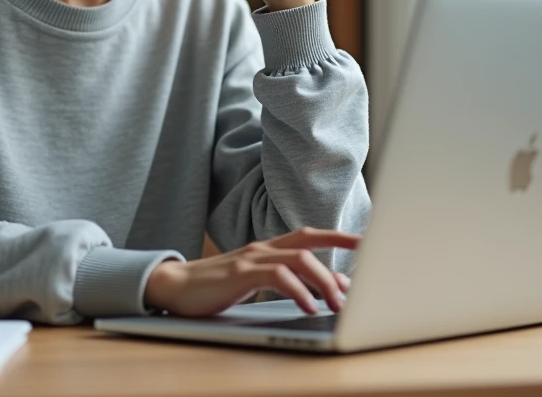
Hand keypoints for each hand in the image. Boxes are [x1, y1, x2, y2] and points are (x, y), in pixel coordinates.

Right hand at [144, 227, 357, 317]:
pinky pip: (277, 276)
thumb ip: (289, 283)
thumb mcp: (256, 283)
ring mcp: (251, 258)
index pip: (311, 235)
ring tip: (337, 304)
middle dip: (340, 256)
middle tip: (360, 284)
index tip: (367, 245)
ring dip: (324, 281)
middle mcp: (263, 247)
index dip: (340, 237)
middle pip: (310, 242)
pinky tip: (309, 307)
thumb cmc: (217, 288)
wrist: (174, 287)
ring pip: (299, 258)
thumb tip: (330, 291)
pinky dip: (298, 291)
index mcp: (268, 248)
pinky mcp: (240, 273)